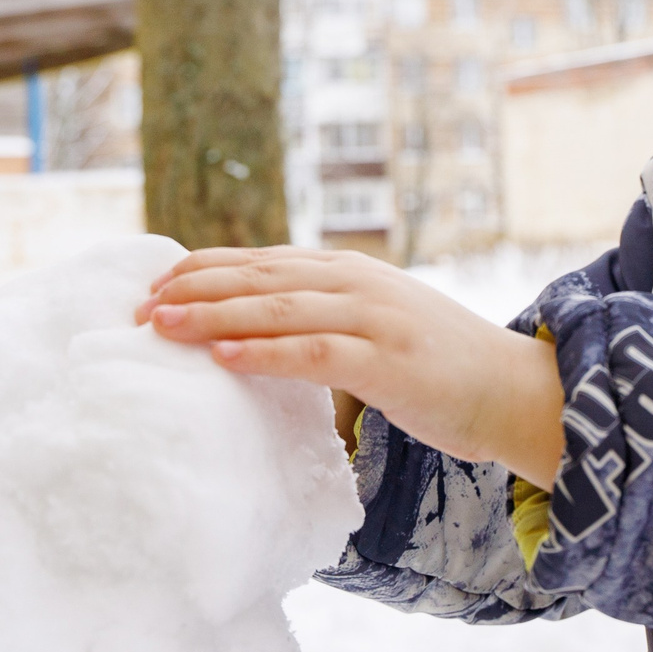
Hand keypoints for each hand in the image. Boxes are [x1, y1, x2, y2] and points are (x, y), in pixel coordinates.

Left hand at [136, 248, 566, 488]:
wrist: (514, 391)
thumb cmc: (442, 369)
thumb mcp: (380, 327)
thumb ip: (329, 318)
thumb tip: (264, 331)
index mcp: (352, 272)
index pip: (265, 260)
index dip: (206, 268)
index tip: (155, 283)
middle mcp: (358, 284)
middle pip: (261, 277)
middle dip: (194, 288)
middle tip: (138, 305)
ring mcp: (375, 319)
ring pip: (278, 308)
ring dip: (214, 314)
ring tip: (162, 324)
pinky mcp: (388, 361)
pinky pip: (314, 353)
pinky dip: (266, 351)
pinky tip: (224, 356)